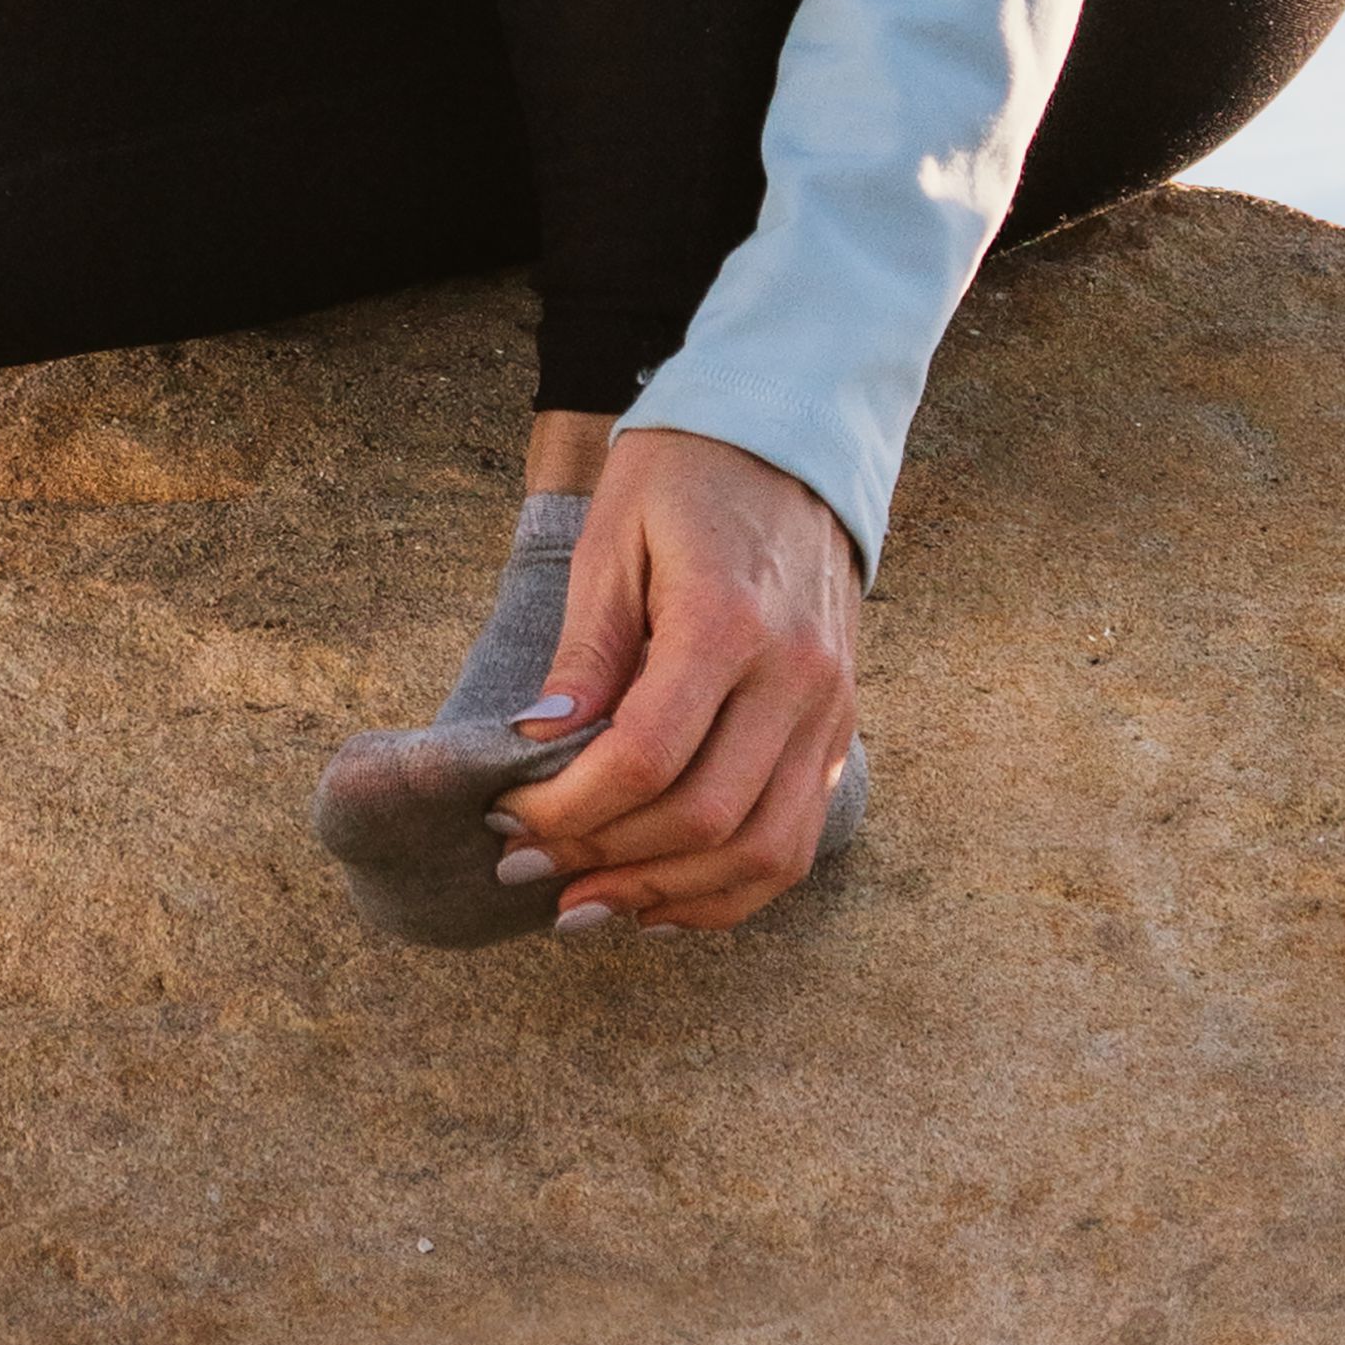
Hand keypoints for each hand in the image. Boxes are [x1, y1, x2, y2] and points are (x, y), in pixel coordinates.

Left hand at [491, 429, 863, 931]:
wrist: (792, 439)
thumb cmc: (685, 481)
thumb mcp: (611, 545)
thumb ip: (584, 655)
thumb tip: (539, 748)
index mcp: (728, 623)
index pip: (645, 759)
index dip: (567, 811)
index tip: (505, 821)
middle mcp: (795, 678)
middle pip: (704, 820)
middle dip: (601, 861)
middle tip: (521, 868)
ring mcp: (830, 711)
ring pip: (763, 852)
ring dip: (665, 894)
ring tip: (583, 905)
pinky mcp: (839, 729)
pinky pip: (796, 840)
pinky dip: (728, 888)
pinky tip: (658, 896)